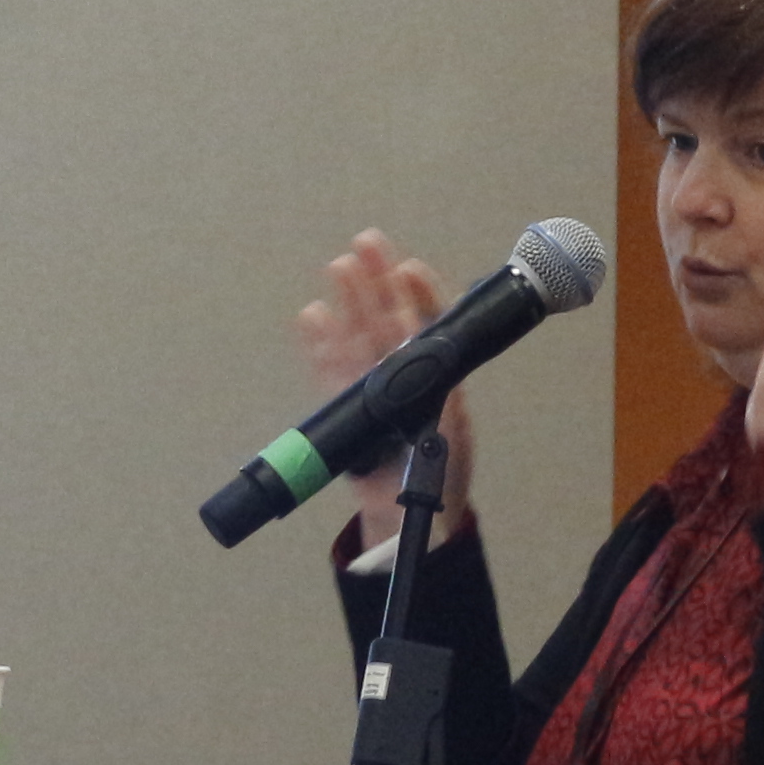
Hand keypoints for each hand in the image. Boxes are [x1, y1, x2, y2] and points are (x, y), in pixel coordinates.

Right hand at [296, 229, 473, 551]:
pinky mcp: (342, 409)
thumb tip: (434, 376)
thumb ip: (440, 405)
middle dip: (377, 282)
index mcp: (434, 375)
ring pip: (355, 337)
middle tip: (368, 245)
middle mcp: (398, 374)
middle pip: (386, 320)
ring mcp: (368, 388)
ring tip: (340, 266)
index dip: (418, 295)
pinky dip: (319, 345)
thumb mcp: (450, 435)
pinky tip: (313, 315)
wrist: (408, 519)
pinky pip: (327, 372)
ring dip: (348, 303)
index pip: (427, 325)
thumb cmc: (437, 476)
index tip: (409, 269)